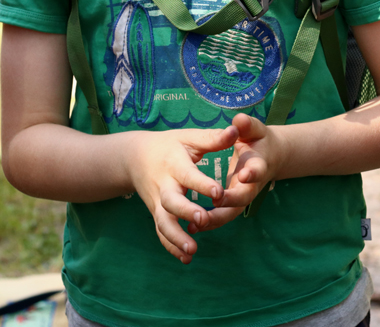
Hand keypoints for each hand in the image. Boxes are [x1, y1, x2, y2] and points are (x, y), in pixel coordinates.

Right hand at [126, 126, 238, 263]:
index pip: (188, 176)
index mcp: (174, 165)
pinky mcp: (156, 213)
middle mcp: (163, 186)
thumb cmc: (169, 145)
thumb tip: (236, 129)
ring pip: (163, 223)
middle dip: (186, 212)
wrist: (134, 157)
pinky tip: (186, 259)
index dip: (201, 184)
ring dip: (176, 238)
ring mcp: (157, 203)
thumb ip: (213, 138)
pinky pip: (161, 232)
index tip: (218, 192)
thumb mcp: (189, 138)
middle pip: (171, 202)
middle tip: (203, 219)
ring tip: (192, 251)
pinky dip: (171, 246)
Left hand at [190, 114, 284, 231]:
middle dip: (229, 203)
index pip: (257, 171)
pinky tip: (189, 229)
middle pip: (243, 199)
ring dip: (214, 220)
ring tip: (194, 224)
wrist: (269, 158)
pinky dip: (207, 225)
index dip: (253, 173)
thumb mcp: (255, 130)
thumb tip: (238, 120)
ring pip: (229, 214)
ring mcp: (241, 197)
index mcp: (258, 165)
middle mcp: (251, 185)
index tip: (244, 174)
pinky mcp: (231, 205)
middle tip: (214, 202)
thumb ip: (247, 126)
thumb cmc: (259, 141)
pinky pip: (220, 219)